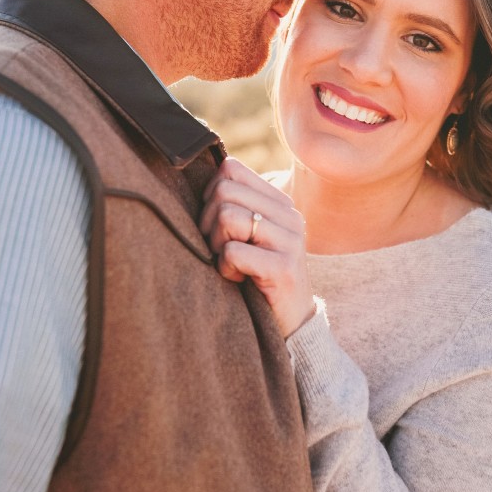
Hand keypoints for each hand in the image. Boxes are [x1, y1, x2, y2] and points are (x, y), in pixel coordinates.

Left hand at [200, 158, 315, 338]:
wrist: (291, 322)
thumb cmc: (258, 276)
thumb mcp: (250, 235)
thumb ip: (234, 206)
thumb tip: (200, 182)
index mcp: (280, 202)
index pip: (231, 169)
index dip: (210, 194)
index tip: (216, 224)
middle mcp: (289, 215)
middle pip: (224, 191)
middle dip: (208, 222)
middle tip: (219, 249)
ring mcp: (289, 240)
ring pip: (227, 217)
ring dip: (216, 246)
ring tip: (230, 264)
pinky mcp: (283, 267)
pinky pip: (233, 251)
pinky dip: (225, 268)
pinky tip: (238, 279)